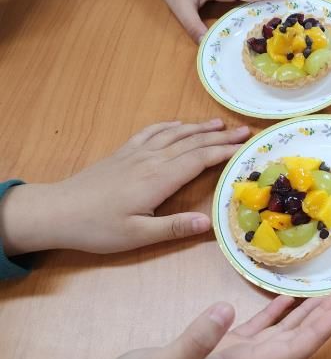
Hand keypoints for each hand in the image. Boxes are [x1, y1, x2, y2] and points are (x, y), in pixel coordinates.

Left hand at [0, 119, 249, 255]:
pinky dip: (170, 126)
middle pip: (192, 142)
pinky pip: (152, 132)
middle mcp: (152, 160)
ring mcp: (136, 153)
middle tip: (244, 130)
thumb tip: (208, 223)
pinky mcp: (124, 153)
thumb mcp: (138, 235)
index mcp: (159, 179)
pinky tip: (178, 125)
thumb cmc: (98, 227)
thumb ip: (174, 228)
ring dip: (198, 127)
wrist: (57, 211)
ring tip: (219, 123)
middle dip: (219, 136)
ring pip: (174, 134)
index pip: (200, 159)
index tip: (246, 146)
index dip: (224, 151)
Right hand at [63, 288, 330, 358]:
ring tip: (329, 291)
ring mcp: (234, 357)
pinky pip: (259, 328)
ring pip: (282, 333)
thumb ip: (195, 340)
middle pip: (297, 341)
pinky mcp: (220, 349)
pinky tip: (287, 298)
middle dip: (324, 317)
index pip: (292, 350)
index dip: (320, 331)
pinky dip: (276, 312)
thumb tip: (226, 310)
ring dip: (307, 313)